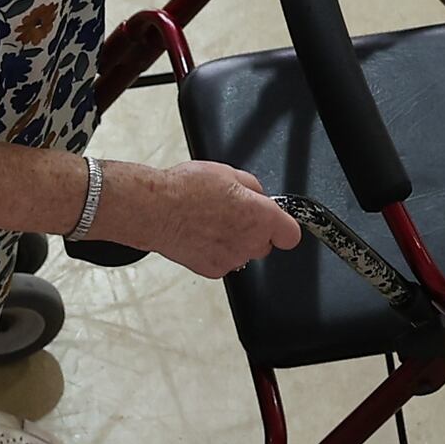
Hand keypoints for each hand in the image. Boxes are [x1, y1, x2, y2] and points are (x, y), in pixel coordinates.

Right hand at [108, 157, 301, 276]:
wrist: (154, 210)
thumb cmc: (186, 190)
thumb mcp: (228, 173)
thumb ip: (252, 188)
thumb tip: (257, 196)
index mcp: (260, 217)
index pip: (290, 234)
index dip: (282, 227)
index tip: (276, 223)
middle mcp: (250, 242)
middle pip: (265, 244)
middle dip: (253, 231)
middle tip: (232, 214)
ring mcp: (232, 259)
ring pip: (242, 253)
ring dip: (232, 241)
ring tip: (209, 222)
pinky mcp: (214, 271)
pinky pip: (223, 261)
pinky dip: (214, 251)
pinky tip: (199, 235)